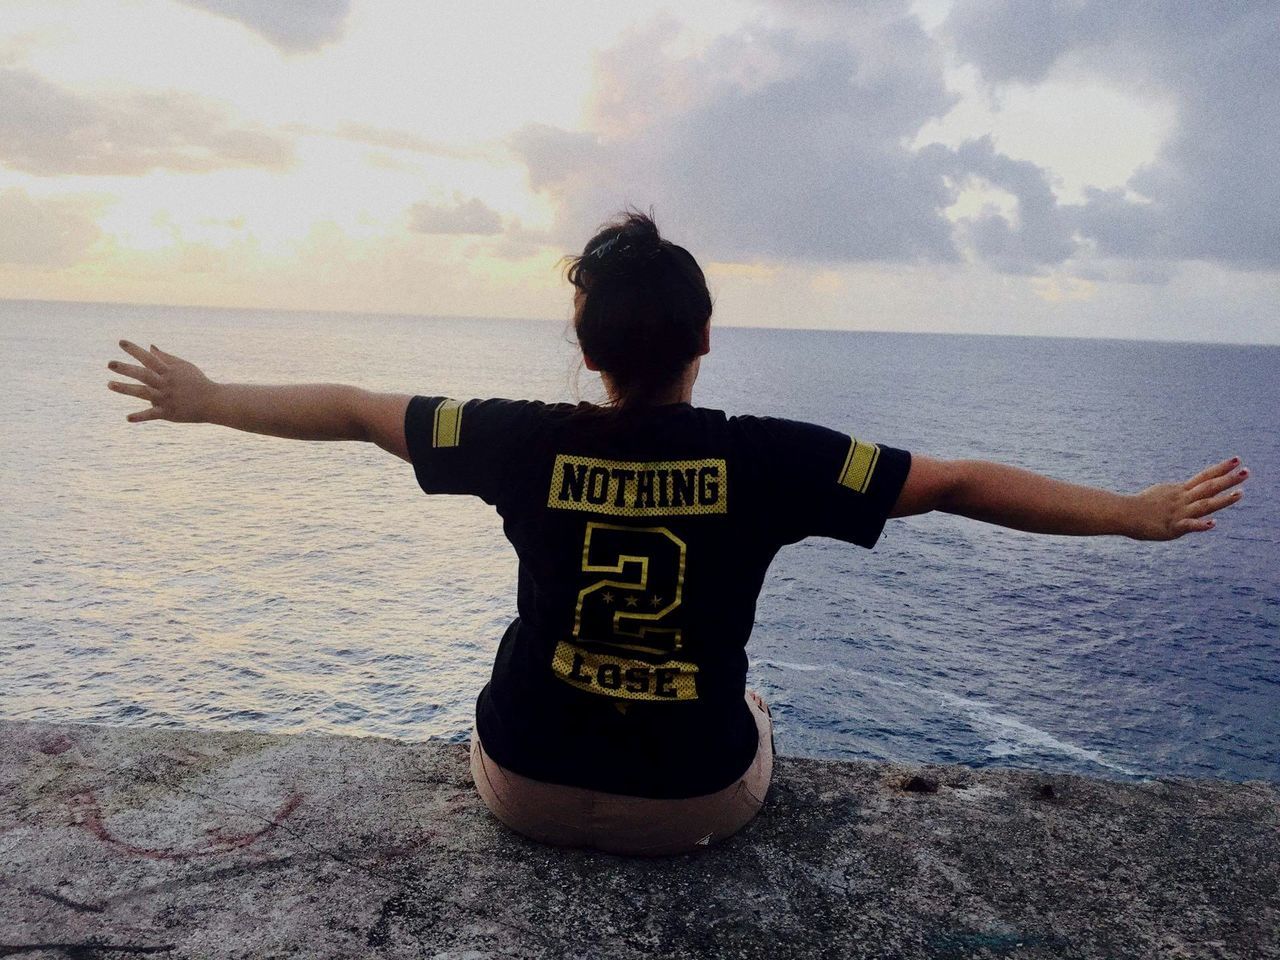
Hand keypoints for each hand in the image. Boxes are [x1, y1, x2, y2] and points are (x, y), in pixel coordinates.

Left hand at [107, 339, 217, 423]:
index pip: (149, 358)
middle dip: (126, 369)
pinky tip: (128, 418)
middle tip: (110, 363)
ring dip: (126, 389)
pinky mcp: (168, 413)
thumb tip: (149, 347)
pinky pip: (152, 414)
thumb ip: (166, 358)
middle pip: (143, 375)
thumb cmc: (197, 382)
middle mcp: (165, 384)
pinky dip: (140, 417)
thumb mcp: (184, 366)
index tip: (121, 342)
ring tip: (109, 384)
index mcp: (169, 372)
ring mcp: (166, 398)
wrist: (213, 401)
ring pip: (143, 393)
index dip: (135, 350)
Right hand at [1129, 457, 1248, 539]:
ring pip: (1204, 505)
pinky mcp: (1172, 528)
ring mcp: (1178, 512)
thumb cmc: (1139, 505)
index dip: (1221, 468)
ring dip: (1223, 500)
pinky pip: (1188, 526)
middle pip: (1209, 487)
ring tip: (1240, 494)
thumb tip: (1186, 490)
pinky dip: (1201, 525)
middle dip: (1228, 480)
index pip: (1204, 476)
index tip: (1237, 460)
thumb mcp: (1161, 493)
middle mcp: (1182, 499)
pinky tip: (1213, 524)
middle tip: (1247, 472)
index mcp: (1179, 490)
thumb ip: (1177, 493)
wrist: (1123, 513)